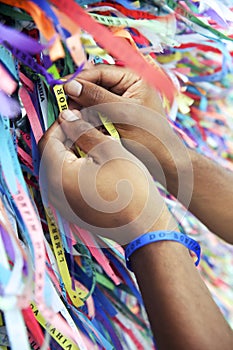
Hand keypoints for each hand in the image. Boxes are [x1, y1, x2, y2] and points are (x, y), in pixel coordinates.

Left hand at [38, 109, 175, 244]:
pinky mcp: (71, 211)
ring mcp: (61, 204)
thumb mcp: (109, 150)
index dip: (61, 124)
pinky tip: (93, 164)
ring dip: (71, 153)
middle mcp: (52, 192)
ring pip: (58, 169)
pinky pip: (66, 183)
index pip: (48, 140)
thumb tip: (67, 117)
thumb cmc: (130, 188)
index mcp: (57, 175)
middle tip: (85, 127)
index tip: (76, 115)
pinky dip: (75, 169)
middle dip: (65, 138)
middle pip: (51, 155)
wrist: (143, 228)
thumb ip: (83, 130)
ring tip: (92, 144)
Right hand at [64, 65, 190, 194]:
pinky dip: (88, 117)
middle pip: (95, 84)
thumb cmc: (150, 137)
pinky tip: (80, 124)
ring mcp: (122, 102)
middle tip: (63, 105)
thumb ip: (97, 98)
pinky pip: (98, 112)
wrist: (163, 161)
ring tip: (70, 116)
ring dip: (82, 107)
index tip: (61, 89)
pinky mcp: (117, 117)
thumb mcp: (122, 114)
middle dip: (79, 94)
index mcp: (134, 78)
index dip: (79, 79)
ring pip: (94, 99)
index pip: (100, 72)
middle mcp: (128, 87)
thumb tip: (70, 86)